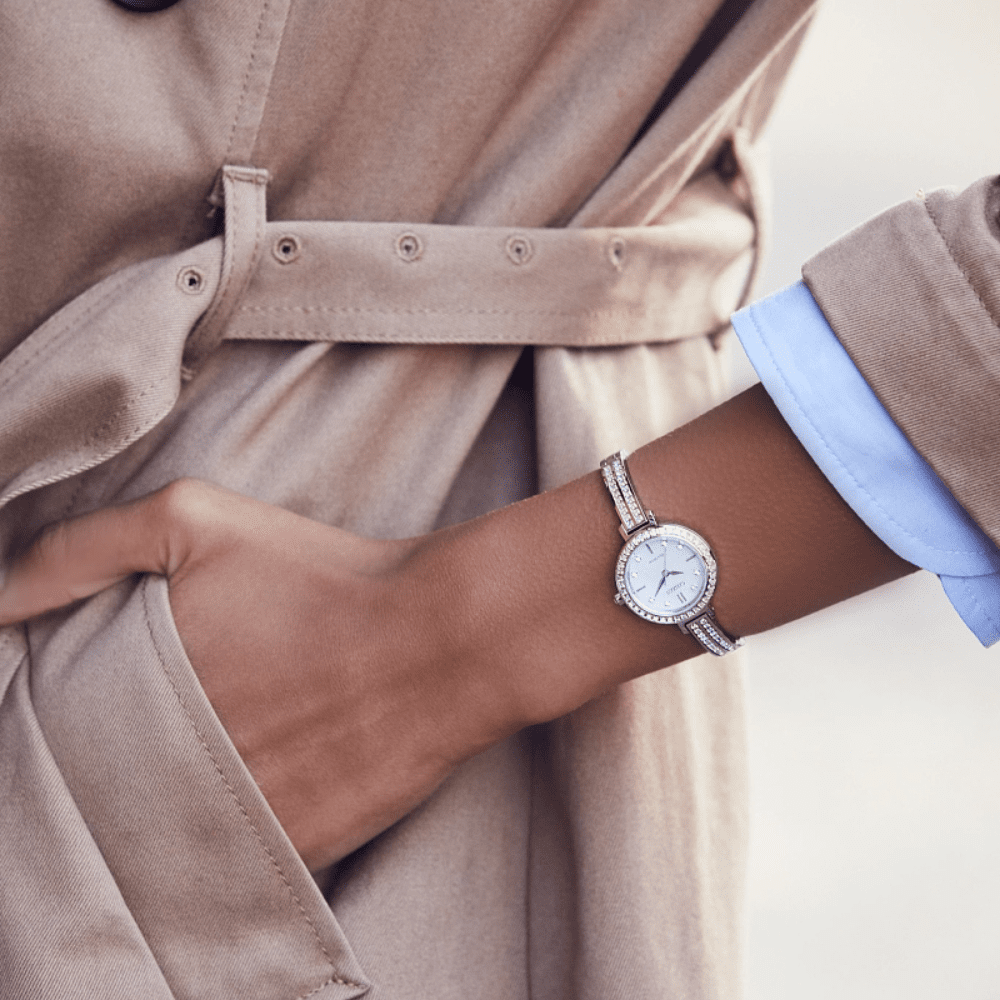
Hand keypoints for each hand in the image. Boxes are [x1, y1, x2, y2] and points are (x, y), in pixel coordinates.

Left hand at [0, 479, 520, 869]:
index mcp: (138, 687)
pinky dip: (222, 831)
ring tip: (225, 747)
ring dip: (166, 800)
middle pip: (99, 782)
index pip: (53, 726)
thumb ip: (86, 550)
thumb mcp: (197, 519)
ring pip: (158, 828)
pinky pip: (224, 858)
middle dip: (113, 758)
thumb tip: (0, 600)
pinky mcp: (285, 850)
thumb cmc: (325, 577)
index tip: (99, 698)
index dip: (64, 715)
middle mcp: (168, 763)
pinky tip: (260, 779)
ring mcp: (226, 815)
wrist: (439, 640)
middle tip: (179, 716)